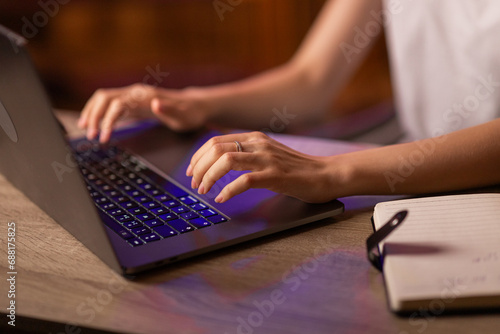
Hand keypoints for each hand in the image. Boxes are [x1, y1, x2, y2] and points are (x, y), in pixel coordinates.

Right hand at [78, 84, 209, 142]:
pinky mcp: (132, 102)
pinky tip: (93, 124)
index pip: (118, 103)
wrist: (193, 107)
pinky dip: (98, 113)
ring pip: (104, 99)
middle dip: (94, 115)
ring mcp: (132, 96)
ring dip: (92, 112)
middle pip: (105, 98)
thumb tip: (156, 103)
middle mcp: (136, 92)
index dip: (108, 119)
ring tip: (86, 130)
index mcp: (145, 96)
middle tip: (91, 135)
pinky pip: (109, 104)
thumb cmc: (189, 114)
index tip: (104, 136)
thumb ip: (170, 109)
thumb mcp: (184, 116)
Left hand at [186, 131, 334, 202]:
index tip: (191, 171)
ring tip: (204, 191)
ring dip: (209, 177)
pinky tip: (222, 199)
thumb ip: (247, 153)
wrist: (326, 175)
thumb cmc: (297, 169)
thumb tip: (219, 162)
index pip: (215, 141)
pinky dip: (228, 191)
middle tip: (195, 184)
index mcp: (254, 137)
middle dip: (199, 167)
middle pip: (216, 149)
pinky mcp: (276, 176)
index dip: (198, 156)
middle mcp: (259, 144)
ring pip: (226, 162)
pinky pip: (244, 181)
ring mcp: (267, 159)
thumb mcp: (268, 154)